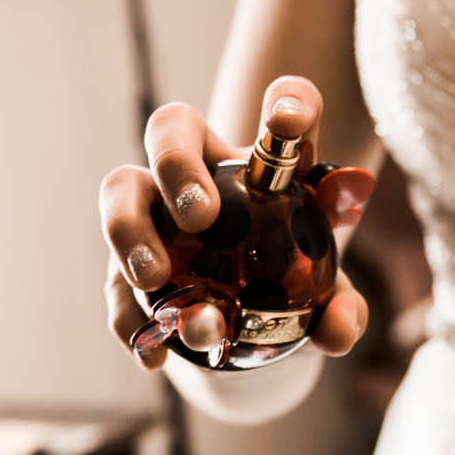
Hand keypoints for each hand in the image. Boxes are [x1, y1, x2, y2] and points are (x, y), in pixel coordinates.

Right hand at [100, 76, 369, 369]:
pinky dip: (130, 317)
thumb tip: (338, 329)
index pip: (285, 106)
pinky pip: (112, 281)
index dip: (288, 101)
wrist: (245, 330)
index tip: (286, 122)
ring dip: (130, 230)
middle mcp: (203, 170)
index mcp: (267, 161)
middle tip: (201, 217)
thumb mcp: (325, 297)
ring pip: (119, 189)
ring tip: (155, 279)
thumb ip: (341, 309)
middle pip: (172, 126)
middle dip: (177, 163)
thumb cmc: (292, 288)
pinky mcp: (124, 265)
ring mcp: (154, 213)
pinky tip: (154, 353)